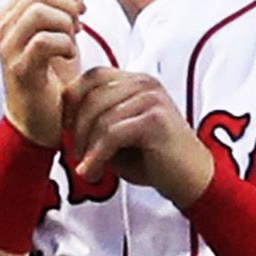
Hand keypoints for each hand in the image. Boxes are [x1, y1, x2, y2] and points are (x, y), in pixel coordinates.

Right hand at [0, 0, 86, 146]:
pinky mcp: (19, 71)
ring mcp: (8, 50)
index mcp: (11, 16)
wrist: (41, 121)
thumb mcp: (65, 33)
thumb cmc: (52, 77)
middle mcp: (3, 29)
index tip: (79, 12)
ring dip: (66, 25)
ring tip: (72, 42)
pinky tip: (69, 56)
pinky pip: (44, 41)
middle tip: (78, 27)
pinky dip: (65, 45)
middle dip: (69, 5)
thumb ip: (69, 2)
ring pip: (38, 12)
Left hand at [66, 66, 215, 206]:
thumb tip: (64, 121)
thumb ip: (97, 120)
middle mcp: (144, 83)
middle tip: (76, 156)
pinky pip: (112, 134)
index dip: (72, 102)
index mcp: (136, 81)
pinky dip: (96, 156)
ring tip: (86, 169)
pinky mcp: (155, 120)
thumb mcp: (119, 133)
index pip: (92, 76)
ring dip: (86, 147)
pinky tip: (92, 171)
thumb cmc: (153, 158)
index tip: (67, 131)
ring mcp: (151, 99)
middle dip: (76, 129)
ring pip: (99, 116)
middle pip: (91, 95)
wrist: (191, 179)